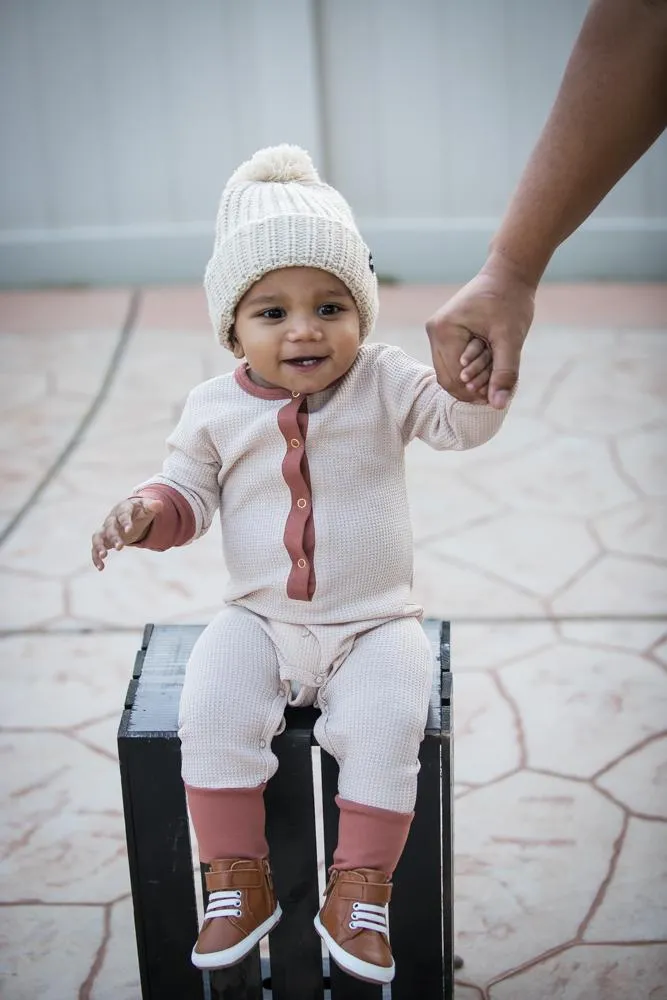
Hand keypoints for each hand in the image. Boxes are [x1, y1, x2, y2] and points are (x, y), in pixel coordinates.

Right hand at [91, 497, 162, 570]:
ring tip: (103, 556)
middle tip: (120, 547)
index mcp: (123, 509)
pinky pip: (95, 548)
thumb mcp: (147, 508)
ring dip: (99, 545)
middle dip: (114, 536)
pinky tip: (101, 567)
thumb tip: (159, 504)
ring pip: (98, 536)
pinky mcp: (103, 539)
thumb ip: (153, 506)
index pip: (123, 513)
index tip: (129, 530)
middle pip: (110, 527)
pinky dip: (96, 557)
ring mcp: (105, 529)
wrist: (129, 514)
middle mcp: (112, 519)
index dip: (125, 521)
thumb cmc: (140, 511)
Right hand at [426, 251, 535, 408]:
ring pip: (449, 373)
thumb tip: (499, 405)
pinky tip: (489, 364)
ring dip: (473, 379)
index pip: (452, 378)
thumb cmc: (510, 301)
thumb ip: (504, 372)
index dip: (473, 393)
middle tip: (497, 387)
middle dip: (472, 387)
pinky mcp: (445, 333)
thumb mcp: (511, 339)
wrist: (508, 274)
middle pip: (447, 379)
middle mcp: (435, 331)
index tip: (497, 396)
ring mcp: (437, 333)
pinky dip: (471, 369)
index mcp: (444, 330)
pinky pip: (453, 362)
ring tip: (495, 369)